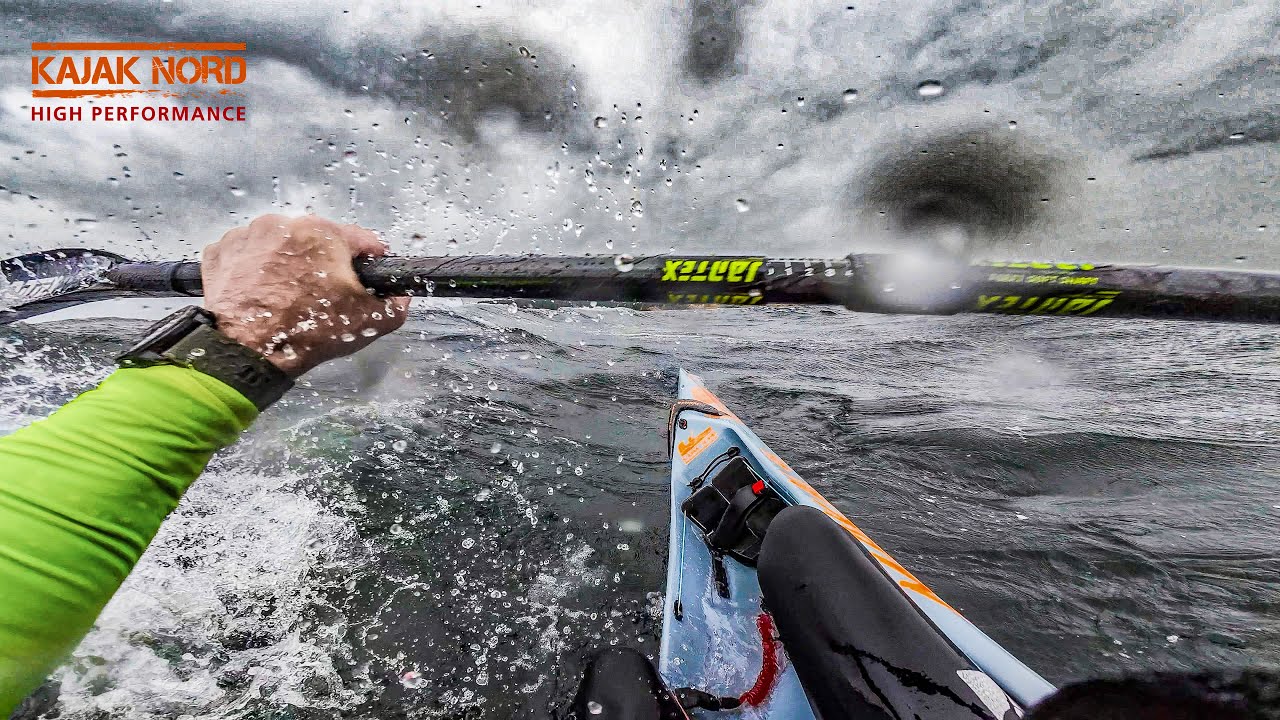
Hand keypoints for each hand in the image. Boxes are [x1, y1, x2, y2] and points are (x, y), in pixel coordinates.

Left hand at [202, 214, 409, 376]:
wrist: (246, 351)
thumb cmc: (308, 332)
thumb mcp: (370, 322)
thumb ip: (396, 303)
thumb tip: (400, 295)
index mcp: (323, 232)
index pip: (361, 240)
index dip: (370, 262)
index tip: (366, 279)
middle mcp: (283, 223)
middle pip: (317, 241)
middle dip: (324, 263)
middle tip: (321, 296)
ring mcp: (247, 234)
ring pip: (282, 245)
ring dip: (289, 263)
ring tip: (288, 297)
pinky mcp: (220, 251)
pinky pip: (248, 254)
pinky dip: (256, 269)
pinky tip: (261, 294)